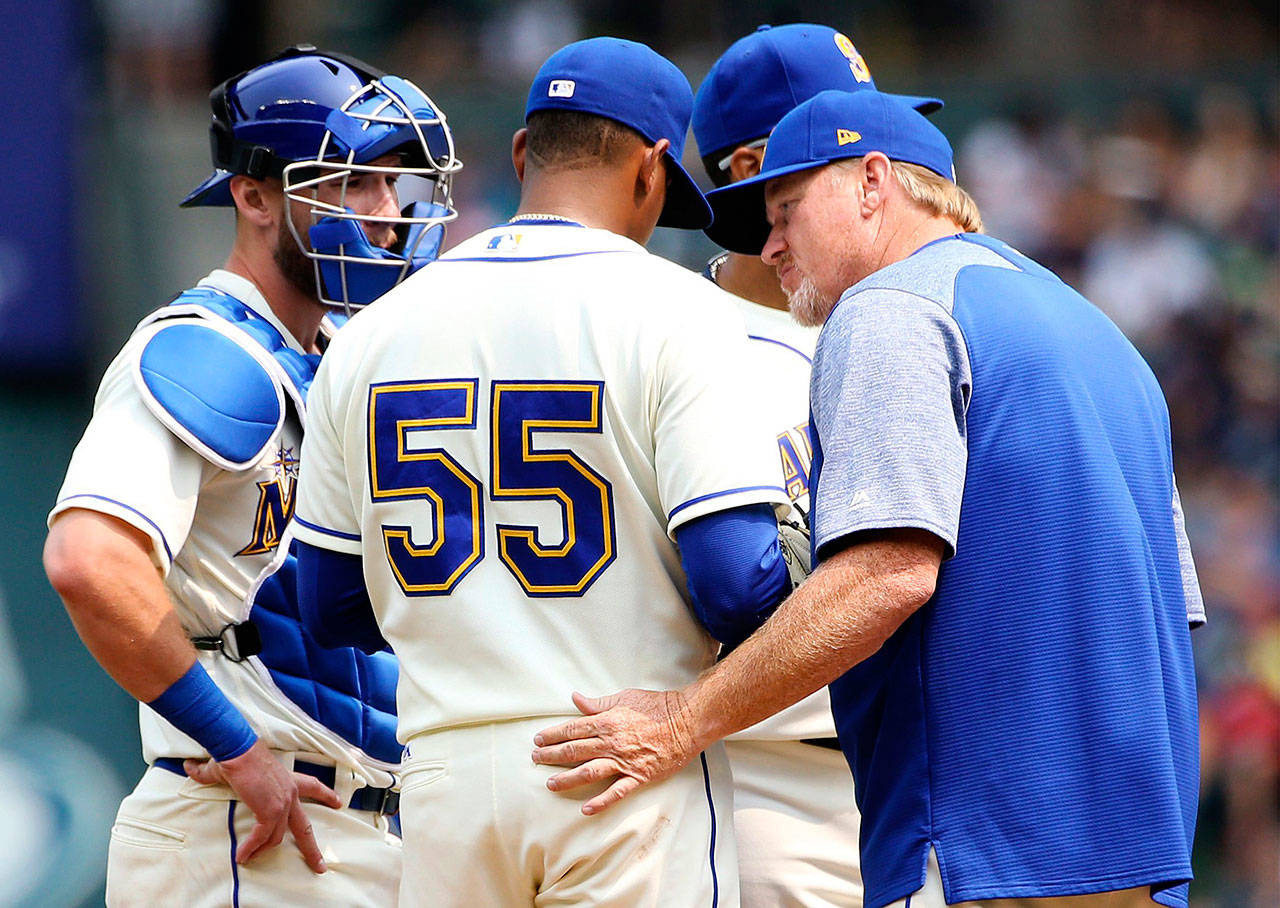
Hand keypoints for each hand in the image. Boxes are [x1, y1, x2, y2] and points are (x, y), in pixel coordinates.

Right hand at [183, 741, 340, 871]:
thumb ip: (209, 772)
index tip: (338, 803)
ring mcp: (282, 803)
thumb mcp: (229, 767)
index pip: (312, 787)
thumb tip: (190, 767)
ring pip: (278, 837)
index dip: (326, 795)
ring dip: (262, 851)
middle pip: (305, 826)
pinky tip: (242, 856)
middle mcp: (289, 793)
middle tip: (320, 865)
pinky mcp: (270, 811)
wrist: (236, 749)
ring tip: (250, 859)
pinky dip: (252, 848)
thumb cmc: (234, 753)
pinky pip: (262, 837)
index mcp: (287, 780)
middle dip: (312, 849)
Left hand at [531, 689, 700, 815]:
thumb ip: (598, 703)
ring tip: (551, 784)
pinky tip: (586, 808)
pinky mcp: (639, 776)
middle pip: (575, 750)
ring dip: (568, 779)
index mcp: (607, 721)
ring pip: (589, 772)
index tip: (538, 740)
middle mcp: (612, 742)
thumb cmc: (657, 706)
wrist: (687, 721)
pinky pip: (616, 791)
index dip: (553, 735)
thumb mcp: (625, 697)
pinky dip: (601, 801)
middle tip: (535, 760)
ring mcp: (625, 761)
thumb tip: (576, 699)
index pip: (573, 729)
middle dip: (552, 755)